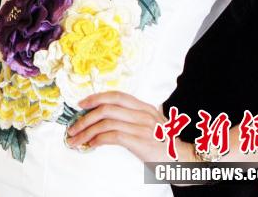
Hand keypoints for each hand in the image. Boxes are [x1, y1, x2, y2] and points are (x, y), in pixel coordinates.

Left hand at [65, 91, 191, 162]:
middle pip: (107, 107)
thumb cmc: (164, 144)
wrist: (184, 161)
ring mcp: (142, 127)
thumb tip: (106, 116)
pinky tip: (90, 145)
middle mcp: (143, 113)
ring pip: (106, 122)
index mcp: (144, 107)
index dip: (96, 97)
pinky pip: (112, 136)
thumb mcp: (151, 124)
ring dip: (86, 131)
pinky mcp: (140, 141)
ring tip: (76, 139)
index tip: (81, 104)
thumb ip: (133, 117)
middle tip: (72, 126)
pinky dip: (96, 140)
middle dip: (85, 117)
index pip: (116, 95)